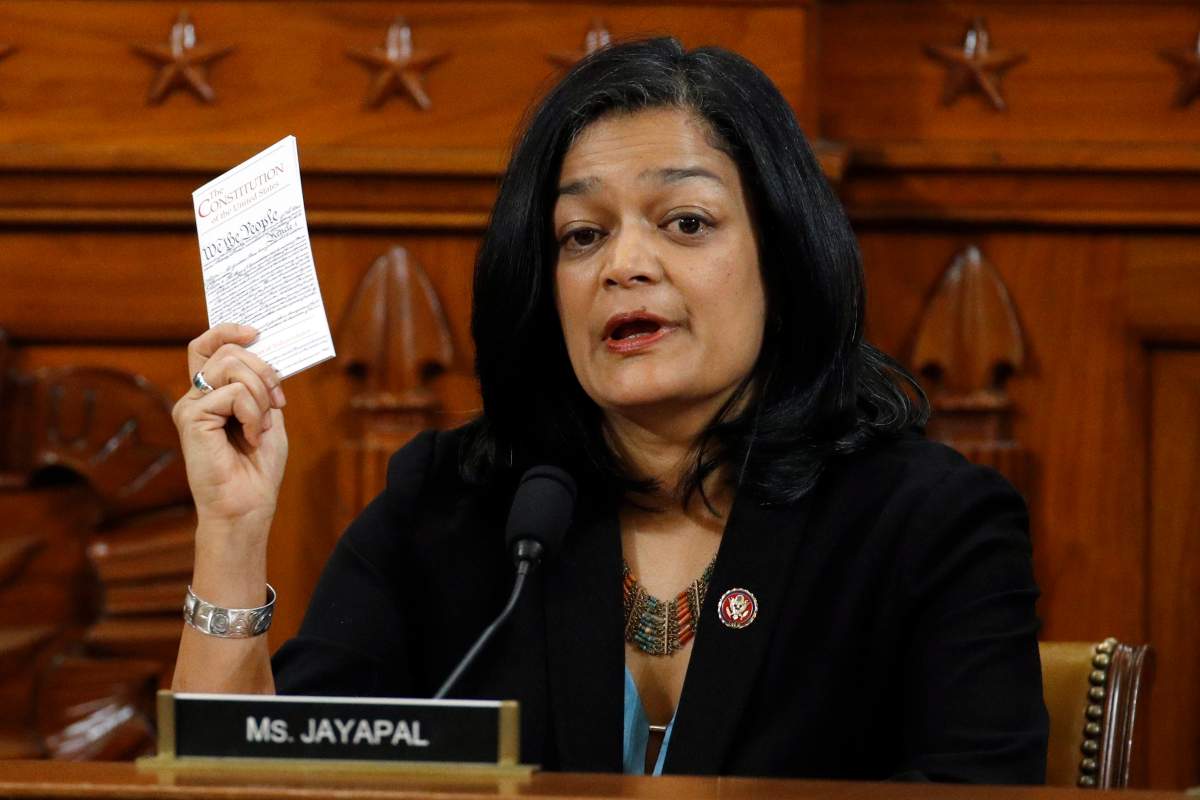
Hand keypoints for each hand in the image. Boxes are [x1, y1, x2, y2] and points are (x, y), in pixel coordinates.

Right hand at [172, 324, 288, 529]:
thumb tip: (262, 350)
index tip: (256, 333)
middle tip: (276, 402)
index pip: (207, 346)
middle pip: (228, 351)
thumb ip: (260, 383)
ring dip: (261, 395)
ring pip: (232, 367)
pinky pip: (233, 393)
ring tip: (260, 426)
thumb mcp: (267, 414)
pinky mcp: (191, 418)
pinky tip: (251, 438)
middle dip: (264, 371)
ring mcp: (189, 405)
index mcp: (211, 393)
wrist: (248, 504)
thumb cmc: (258, 466)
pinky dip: (253, 414)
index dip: (228, 331)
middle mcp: (195, 396)